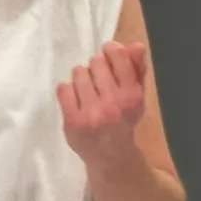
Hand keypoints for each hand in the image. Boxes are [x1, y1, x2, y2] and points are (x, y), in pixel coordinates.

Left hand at [58, 41, 149, 162]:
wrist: (111, 155)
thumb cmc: (124, 119)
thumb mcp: (136, 95)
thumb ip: (137, 69)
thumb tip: (135, 45)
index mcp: (132, 95)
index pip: (118, 57)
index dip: (111, 50)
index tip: (108, 54)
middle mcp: (113, 103)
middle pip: (96, 62)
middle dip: (96, 67)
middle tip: (98, 80)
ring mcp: (91, 113)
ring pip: (78, 72)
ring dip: (81, 77)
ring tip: (87, 90)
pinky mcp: (72, 120)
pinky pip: (63, 88)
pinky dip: (67, 90)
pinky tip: (75, 99)